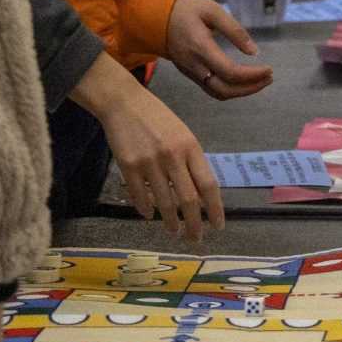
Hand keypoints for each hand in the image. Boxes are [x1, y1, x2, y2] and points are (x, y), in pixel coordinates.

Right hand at [71, 54, 222, 241]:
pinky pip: (140, 196)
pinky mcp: (128, 166)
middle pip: (188, 200)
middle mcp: (172, 156)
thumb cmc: (157, 119)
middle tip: (195, 238)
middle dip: (194, 224)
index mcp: (191, 147)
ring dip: (170, 222)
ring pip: (164, 202)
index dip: (215, 209)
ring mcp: (149, 162)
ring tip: (174, 231)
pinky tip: (149, 215)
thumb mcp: (183, 135)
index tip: (218, 226)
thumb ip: (192, 163)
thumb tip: (201, 196)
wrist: (123, 102)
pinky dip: (146, 209)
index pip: (208, 185)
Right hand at [165, 0, 272, 100]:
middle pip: (225, 90)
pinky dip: (230, 89)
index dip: (253, 76)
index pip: (230, 72)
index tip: (269, 69)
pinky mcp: (189, 72)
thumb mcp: (212, 10)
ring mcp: (190, 71)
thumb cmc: (186, 7)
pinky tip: (243, 79)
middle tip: (269, 78)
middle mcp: (194, 65)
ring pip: (218, 93)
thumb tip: (254, 52)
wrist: (154, 14)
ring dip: (241, 92)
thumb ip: (234, 31)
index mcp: (201, 48)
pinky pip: (211, 88)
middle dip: (250, 88)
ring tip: (260, 80)